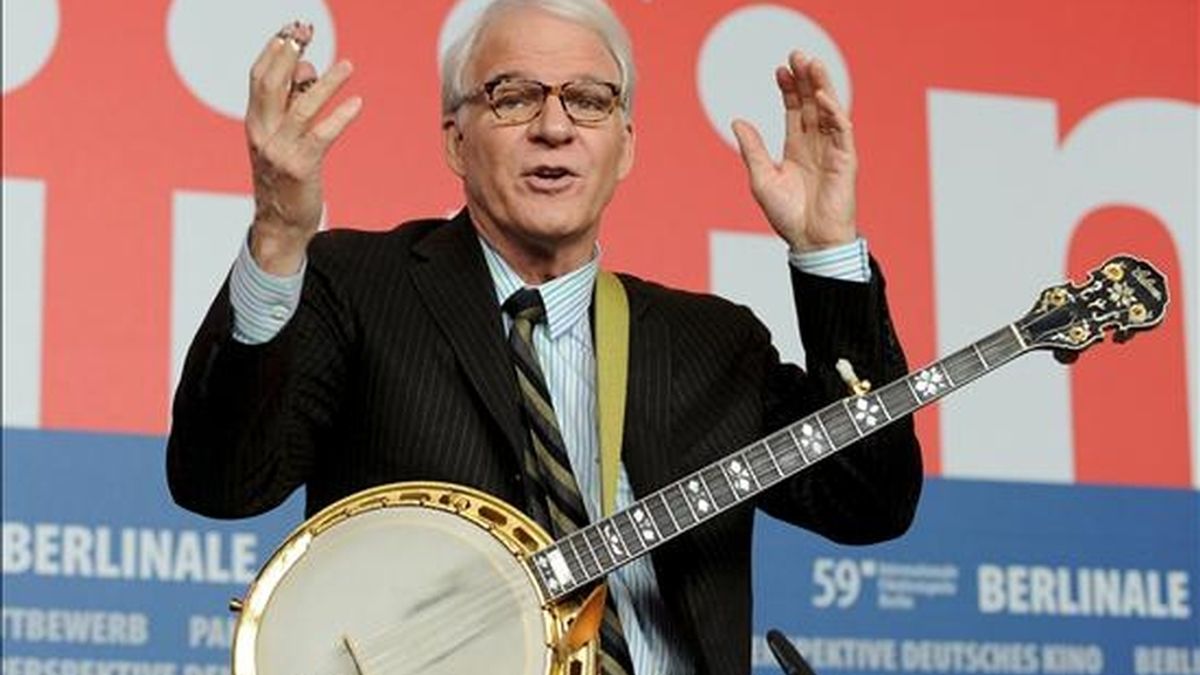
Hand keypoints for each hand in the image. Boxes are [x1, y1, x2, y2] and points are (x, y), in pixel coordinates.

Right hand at [245, 21, 361, 273]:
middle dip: (290, 52)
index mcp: (255, 122)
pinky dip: (340, 116)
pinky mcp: (300, 168)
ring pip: (301, 107)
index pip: (259, 76)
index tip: (293, 27)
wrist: (279, 224)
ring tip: (349, 66)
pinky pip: (321, 135)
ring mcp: (279, 151)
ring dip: (326, 83)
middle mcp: (261, 133)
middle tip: (309, 31)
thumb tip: (309, 65)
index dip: (275, 49)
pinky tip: (357, 103)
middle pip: (271, 82)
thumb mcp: (283, 137)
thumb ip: (293, 102)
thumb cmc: (285, 179)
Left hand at [731, 51, 856, 251]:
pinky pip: (841, 129)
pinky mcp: (845, 159)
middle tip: (797, 54)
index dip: (788, 89)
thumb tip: (736, 121)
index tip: (778, 70)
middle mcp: (816, 145)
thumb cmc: (788, 216)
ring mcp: (832, 150)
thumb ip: (752, 150)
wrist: (810, 242)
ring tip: (812, 63)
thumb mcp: (762, 179)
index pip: (794, 110)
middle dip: (805, 79)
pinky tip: (821, 97)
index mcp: (797, 148)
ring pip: (828, 110)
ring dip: (821, 85)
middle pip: (811, 103)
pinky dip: (833, 111)